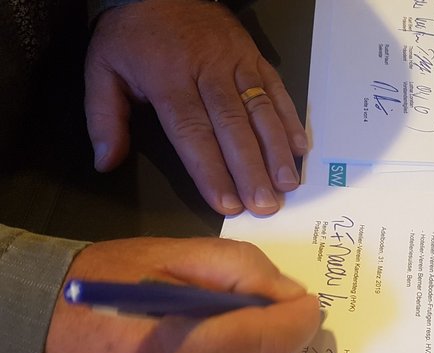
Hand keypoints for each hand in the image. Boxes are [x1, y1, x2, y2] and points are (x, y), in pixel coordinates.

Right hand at [40, 237, 320, 352]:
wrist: (30, 337)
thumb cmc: (100, 285)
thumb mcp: (171, 254)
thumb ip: (240, 268)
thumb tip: (290, 296)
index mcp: (173, 347)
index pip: (264, 341)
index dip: (299, 321)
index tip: (311, 305)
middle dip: (285, 344)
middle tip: (282, 318)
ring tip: (247, 339)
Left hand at [85, 0, 307, 215]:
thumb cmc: (133, 35)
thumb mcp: (102, 68)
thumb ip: (104, 118)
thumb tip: (106, 163)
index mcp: (168, 79)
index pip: (192, 132)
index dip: (211, 170)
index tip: (226, 204)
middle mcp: (207, 72)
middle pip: (233, 128)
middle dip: (251, 170)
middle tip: (265, 205)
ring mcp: (236, 63)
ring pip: (260, 111)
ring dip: (276, 150)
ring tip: (286, 184)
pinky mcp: (254, 57)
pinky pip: (276, 90)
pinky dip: (290, 119)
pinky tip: (299, 147)